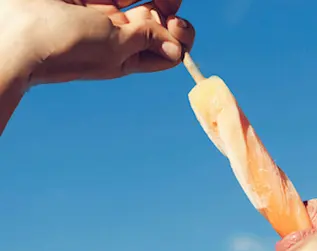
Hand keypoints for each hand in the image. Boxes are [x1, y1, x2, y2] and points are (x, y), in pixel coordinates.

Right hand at [1, 0, 195, 84]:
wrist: (16, 32)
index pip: (164, 52)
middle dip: (169, 10)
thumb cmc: (68, 45)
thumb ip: (147, 41)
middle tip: (169, 0)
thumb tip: (178, 50)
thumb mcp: (115, 46)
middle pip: (153, 23)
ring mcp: (97, 14)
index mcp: (126, 58)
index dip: (179, 39)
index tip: (178, 25)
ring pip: (136, 1)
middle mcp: (114, 37)